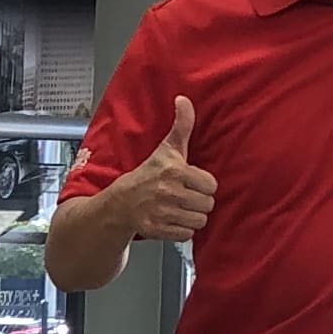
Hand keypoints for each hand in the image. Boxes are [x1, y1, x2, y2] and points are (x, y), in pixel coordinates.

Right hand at [106, 96, 217, 244]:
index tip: (192, 182)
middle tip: (186, 197)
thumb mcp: (166, 148)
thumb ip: (182, 125)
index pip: (211, 185)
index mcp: (175, 171)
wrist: (121, 201)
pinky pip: (186, 234)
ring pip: (199, 221)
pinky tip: (173, 219)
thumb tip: (184, 99)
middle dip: (199, 202)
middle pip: (207, 204)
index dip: (203, 185)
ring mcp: (162, 213)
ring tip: (180, 208)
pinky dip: (182, 230)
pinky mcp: (158, 230)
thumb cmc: (148, 174)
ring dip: (192, 217)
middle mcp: (169, 192)